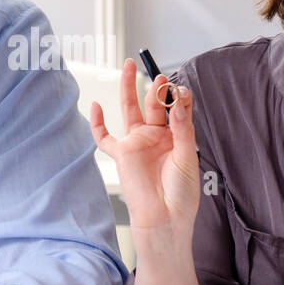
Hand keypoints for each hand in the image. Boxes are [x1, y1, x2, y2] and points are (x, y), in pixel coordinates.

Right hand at [88, 58, 198, 234]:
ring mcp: (137, 143)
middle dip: (156, 88)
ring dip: (129, 88)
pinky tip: (96, 105)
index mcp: (175, 136)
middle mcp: (155, 136)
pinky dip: (97, 122)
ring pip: (130, 109)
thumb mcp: (187, 156)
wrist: (165, 218)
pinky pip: (104, 136)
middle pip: (152, 104)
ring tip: (130, 66)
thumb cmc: (181, 193)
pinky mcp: (121, 154)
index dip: (178, 98)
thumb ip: (181, 128)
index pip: (175, 108)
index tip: (182, 93)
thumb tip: (177, 101)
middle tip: (160, 77)